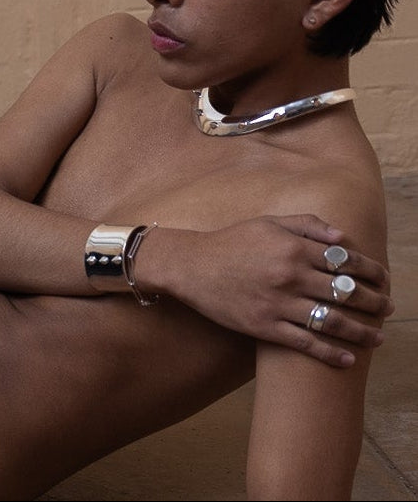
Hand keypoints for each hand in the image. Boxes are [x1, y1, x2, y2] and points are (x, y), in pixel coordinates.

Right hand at [168, 215, 392, 367]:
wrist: (193, 266)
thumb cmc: (233, 241)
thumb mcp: (269, 222)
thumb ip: (308, 225)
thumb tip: (343, 237)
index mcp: (294, 247)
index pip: (345, 261)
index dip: (371, 271)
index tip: (384, 278)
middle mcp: (290, 275)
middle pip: (345, 292)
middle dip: (374, 302)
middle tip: (388, 308)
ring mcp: (278, 304)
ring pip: (331, 321)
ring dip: (361, 331)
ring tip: (378, 337)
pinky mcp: (265, 327)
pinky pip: (304, 343)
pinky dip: (330, 353)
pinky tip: (348, 358)